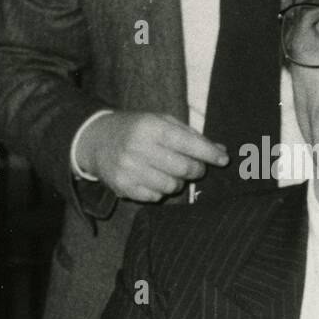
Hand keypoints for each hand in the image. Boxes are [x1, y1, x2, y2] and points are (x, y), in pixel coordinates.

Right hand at [76, 111, 228, 201]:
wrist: (95, 140)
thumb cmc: (136, 128)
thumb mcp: (161, 121)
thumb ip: (191, 135)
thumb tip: (221, 151)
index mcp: (151, 127)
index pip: (188, 143)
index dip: (209, 153)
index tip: (223, 159)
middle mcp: (139, 148)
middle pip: (183, 169)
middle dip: (196, 169)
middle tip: (196, 166)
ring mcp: (129, 169)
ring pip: (171, 186)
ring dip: (178, 181)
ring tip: (169, 171)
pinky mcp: (123, 187)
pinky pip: (155, 197)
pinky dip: (160, 190)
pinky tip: (153, 178)